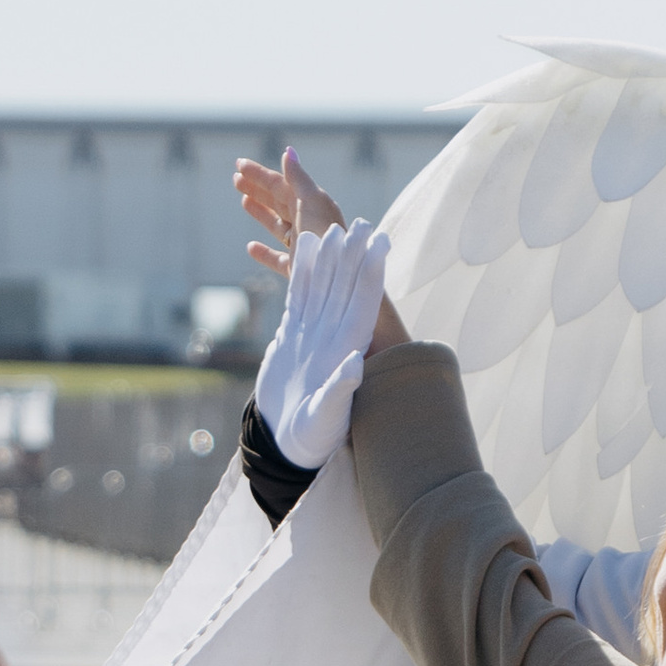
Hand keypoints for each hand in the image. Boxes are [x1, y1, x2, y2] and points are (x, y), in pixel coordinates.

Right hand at [238, 147, 410, 361]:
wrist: (344, 285)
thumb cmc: (330, 240)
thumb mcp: (313, 204)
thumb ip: (298, 179)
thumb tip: (288, 151)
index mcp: (313, 206)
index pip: (283, 184)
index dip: (261, 174)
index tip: (238, 165)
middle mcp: (309, 225)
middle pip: (279, 202)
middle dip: (258, 189)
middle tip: (235, 179)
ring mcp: (305, 249)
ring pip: (278, 227)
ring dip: (260, 213)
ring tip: (243, 201)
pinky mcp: (301, 272)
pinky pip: (279, 259)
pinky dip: (265, 253)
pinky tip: (251, 247)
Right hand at [257, 215, 392, 470]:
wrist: (285, 442)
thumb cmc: (311, 437)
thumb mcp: (326, 417)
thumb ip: (340, 390)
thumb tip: (355, 364)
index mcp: (346, 349)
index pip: (363, 302)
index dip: (371, 272)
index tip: (380, 243)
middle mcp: (334, 336)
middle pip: (346, 286)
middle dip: (355, 255)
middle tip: (364, 223)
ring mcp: (314, 333)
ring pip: (323, 285)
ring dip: (331, 257)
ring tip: (335, 227)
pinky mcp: (294, 335)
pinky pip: (299, 295)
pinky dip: (301, 270)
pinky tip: (303, 245)